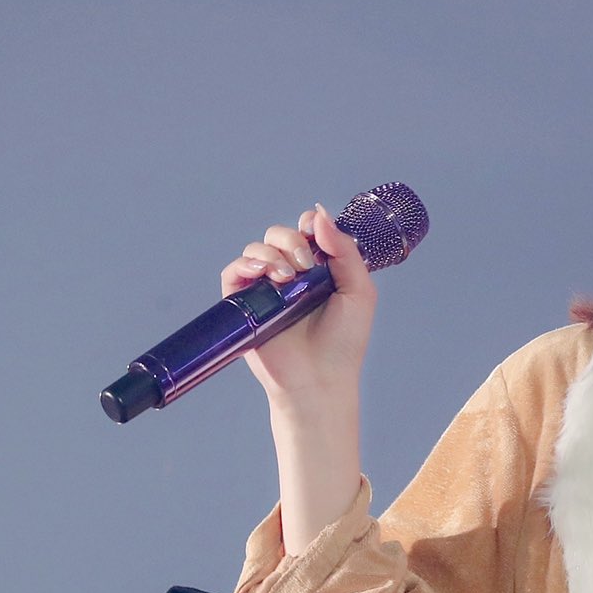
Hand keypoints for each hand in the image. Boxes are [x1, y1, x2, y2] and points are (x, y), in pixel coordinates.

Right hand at [219, 203, 376, 401]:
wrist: (319, 378)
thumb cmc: (344, 342)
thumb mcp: (359, 291)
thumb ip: (344, 250)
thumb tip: (320, 213)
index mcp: (320, 270)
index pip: (308, 232)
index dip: (310, 225)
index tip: (316, 235)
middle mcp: (292, 276)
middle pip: (280, 235)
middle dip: (291, 241)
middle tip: (306, 266)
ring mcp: (266, 289)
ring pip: (257, 249)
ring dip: (272, 254)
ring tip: (288, 278)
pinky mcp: (244, 304)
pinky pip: (234, 271)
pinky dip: (245, 264)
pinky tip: (263, 274)